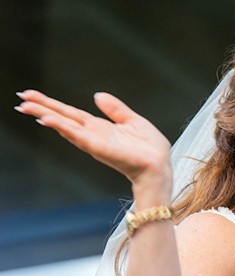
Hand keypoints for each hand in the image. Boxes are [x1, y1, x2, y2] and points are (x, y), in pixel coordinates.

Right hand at [15, 90, 171, 189]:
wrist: (159, 166)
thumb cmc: (150, 148)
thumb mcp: (132, 121)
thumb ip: (115, 109)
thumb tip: (97, 95)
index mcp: (100, 128)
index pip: (71, 114)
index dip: (53, 104)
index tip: (32, 95)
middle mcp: (93, 135)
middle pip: (63, 118)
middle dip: (42, 108)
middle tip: (21, 99)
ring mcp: (94, 142)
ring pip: (65, 125)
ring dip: (46, 116)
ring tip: (26, 107)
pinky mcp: (98, 148)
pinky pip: (77, 135)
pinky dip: (62, 127)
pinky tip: (48, 119)